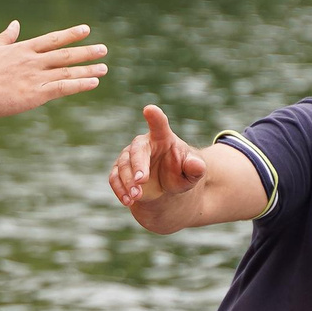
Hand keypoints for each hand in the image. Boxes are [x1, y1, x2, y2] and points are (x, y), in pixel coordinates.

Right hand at [0, 21, 106, 123]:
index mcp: (23, 49)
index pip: (52, 39)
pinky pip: (63, 87)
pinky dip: (79, 84)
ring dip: (88, 69)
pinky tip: (93, 82)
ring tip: (104, 67)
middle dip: (86, 51)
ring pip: (68, 70)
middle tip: (104, 49)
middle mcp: (33, 60)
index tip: (86, 30)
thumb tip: (14, 23)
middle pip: (65, 54)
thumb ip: (6, 37)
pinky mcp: (36, 94)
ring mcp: (36, 76)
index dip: (70, 34)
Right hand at [108, 105, 207, 227]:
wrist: (168, 186)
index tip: (149, 109)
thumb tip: (197, 165)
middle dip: (137, 165)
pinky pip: (114, 177)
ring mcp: (130, 157)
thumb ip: (195, 169)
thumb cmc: (181, 173)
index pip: (159, 125)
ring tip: (137, 196)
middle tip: (141, 181)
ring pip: (123, 165)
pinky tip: (128, 201)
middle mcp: (144, 144)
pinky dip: (120, 189)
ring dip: (128, 181)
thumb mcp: (192, 174)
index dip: (155, 117)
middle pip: (137, 149)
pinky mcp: (121, 171)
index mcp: (163, 137)